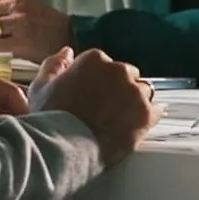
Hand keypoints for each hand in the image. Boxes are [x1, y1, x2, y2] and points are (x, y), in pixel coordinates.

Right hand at [28, 47, 151, 162]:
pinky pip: (157, 111)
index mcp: (95, 60)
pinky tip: (137, 126)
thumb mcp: (41, 87)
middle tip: (108, 110)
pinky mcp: (146, 114)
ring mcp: (135, 92)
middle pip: (128, 76)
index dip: (100, 82)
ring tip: (121, 121)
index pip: (106, 65)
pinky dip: (149, 117)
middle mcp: (118, 71)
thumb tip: (67, 52)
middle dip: (120, 90)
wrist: (63, 147)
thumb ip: (55, 65)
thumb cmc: (50, 119)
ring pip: (143, 93)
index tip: (95, 97)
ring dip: (135, 103)